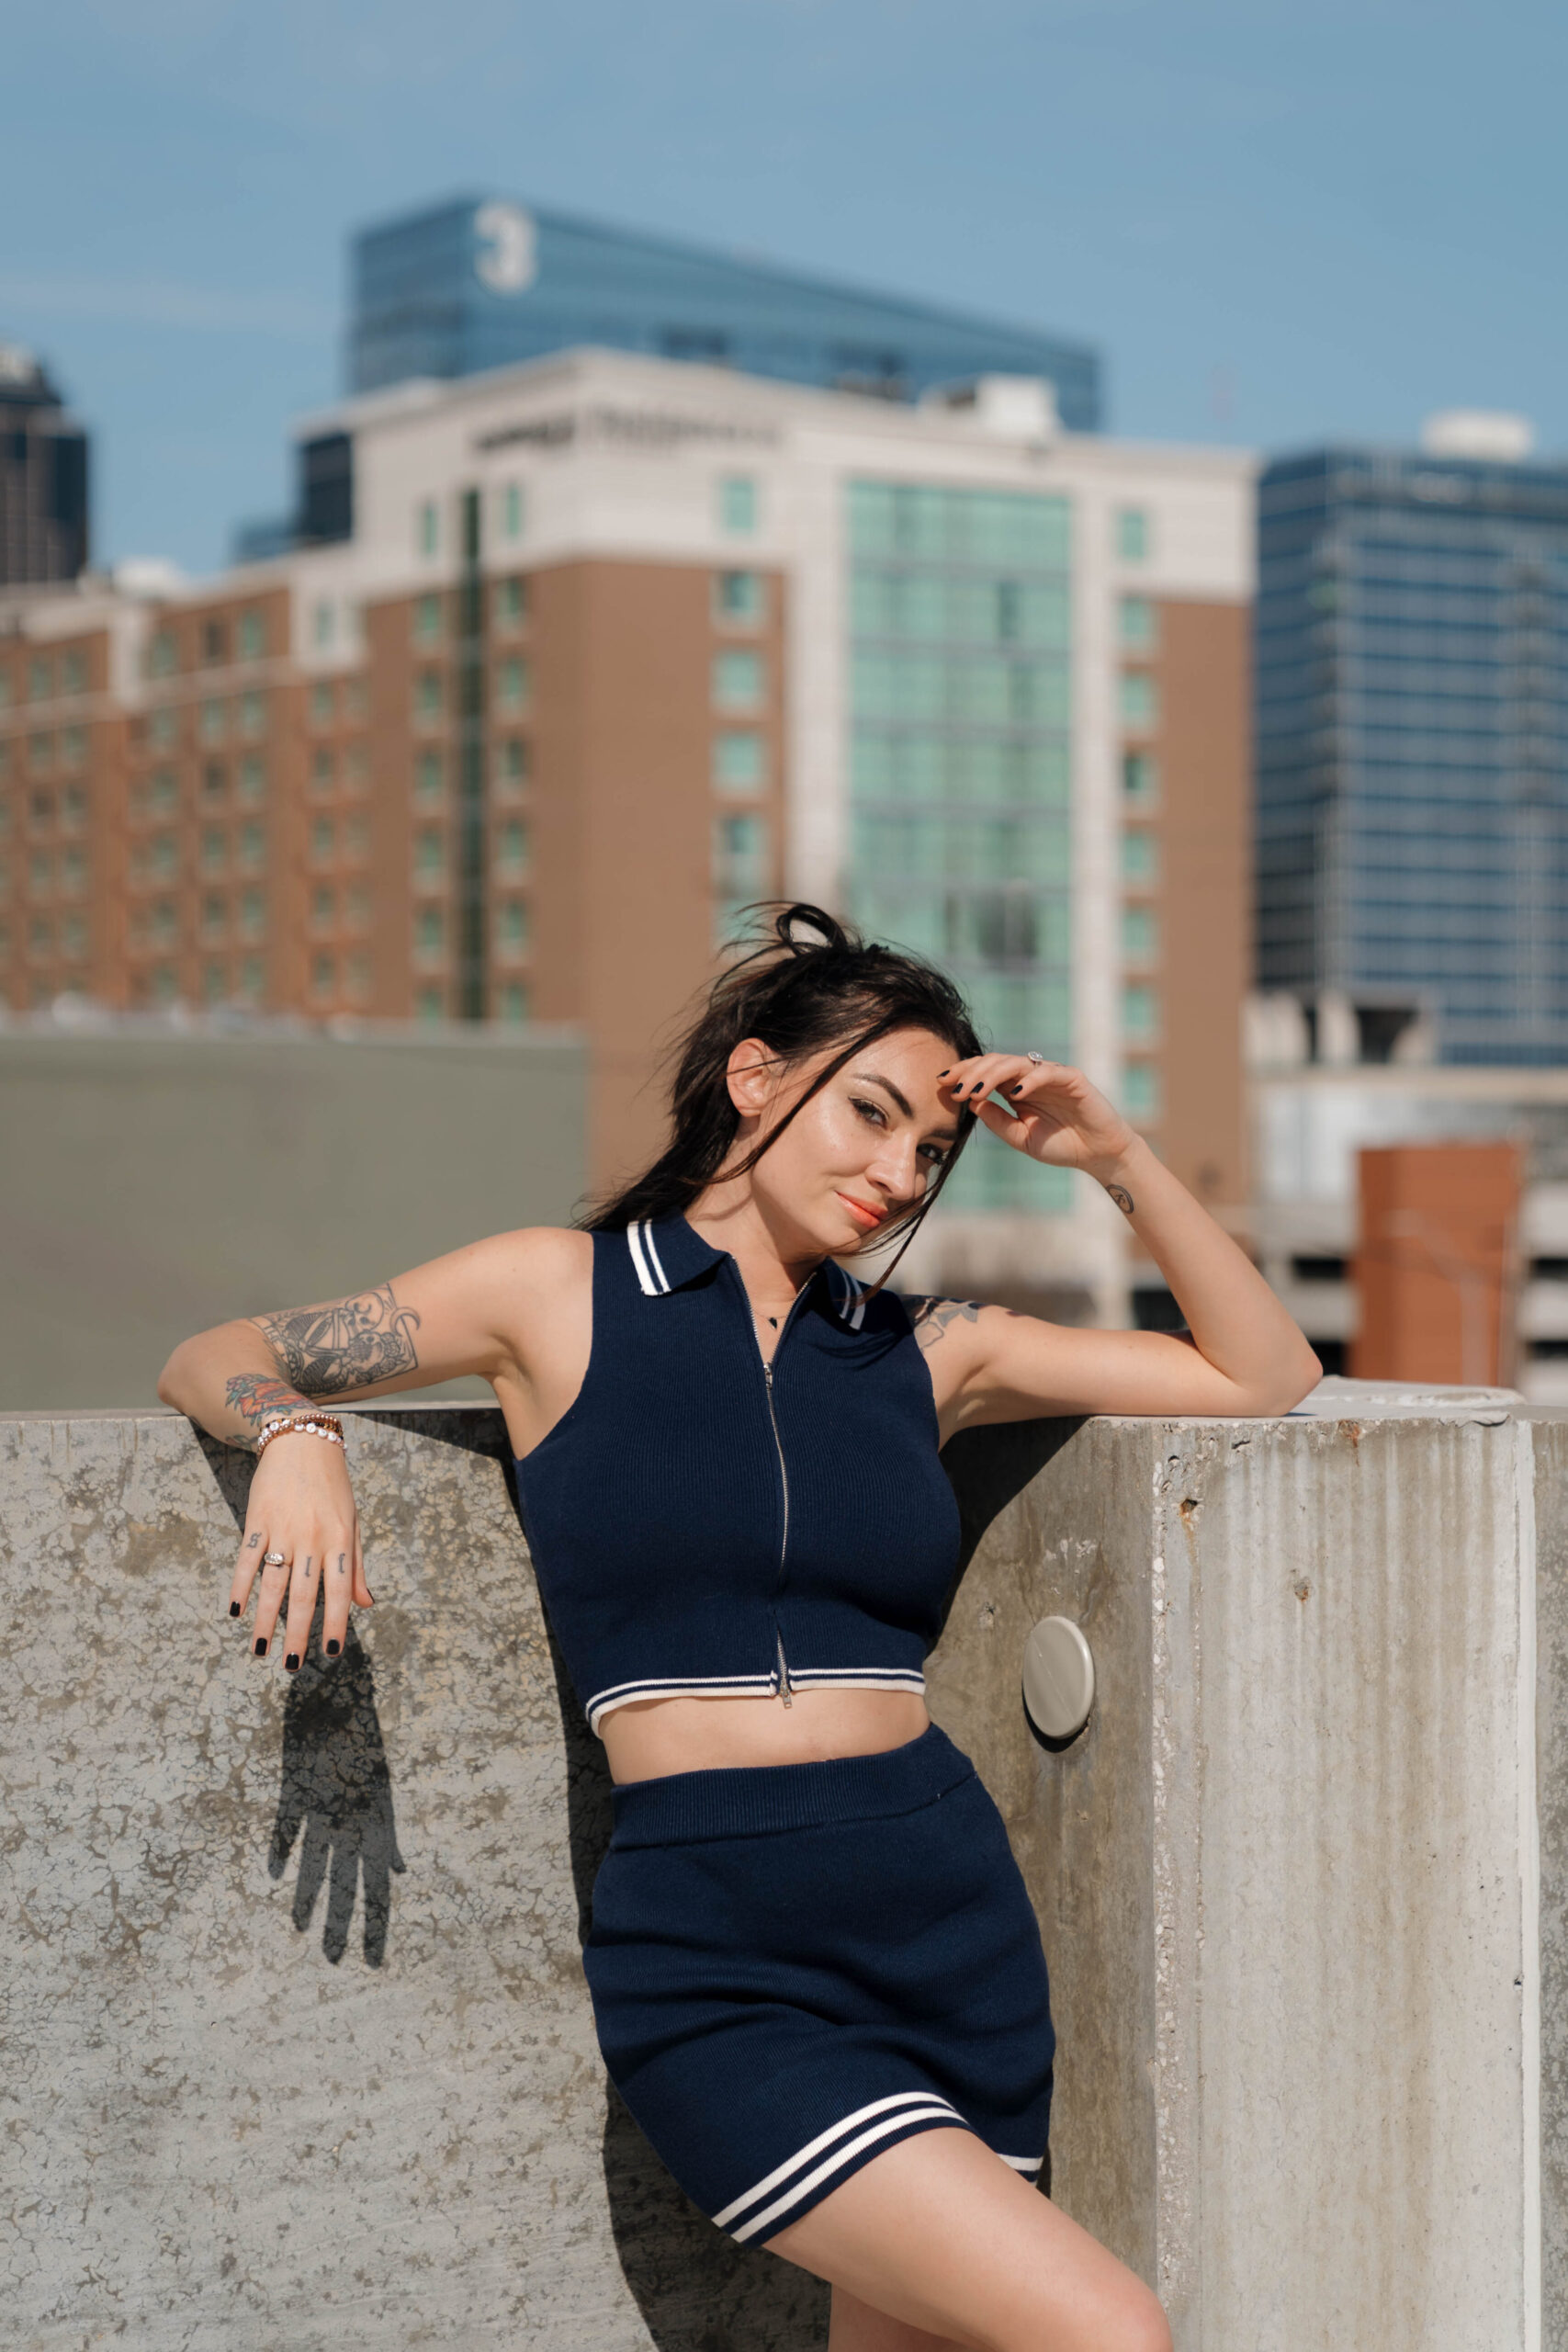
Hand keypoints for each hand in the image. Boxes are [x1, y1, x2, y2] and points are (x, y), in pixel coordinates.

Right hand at [229, 1430, 371, 1671]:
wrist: (302, 1442)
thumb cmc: (333, 1488)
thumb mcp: (352, 1523)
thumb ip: (356, 1566)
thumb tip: (366, 1605)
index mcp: (339, 1540)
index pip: (339, 1591)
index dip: (335, 1623)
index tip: (331, 1653)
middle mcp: (312, 1538)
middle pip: (303, 1595)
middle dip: (297, 1633)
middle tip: (290, 1666)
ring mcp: (283, 1530)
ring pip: (272, 1584)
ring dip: (265, 1620)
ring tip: (261, 1651)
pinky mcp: (258, 1520)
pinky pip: (247, 1559)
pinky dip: (240, 1586)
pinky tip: (235, 1612)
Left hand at [938, 1054, 1138, 1186]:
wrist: (1097, 1155)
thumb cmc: (1061, 1145)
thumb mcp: (1021, 1138)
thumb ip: (997, 1121)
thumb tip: (970, 1103)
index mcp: (1016, 1088)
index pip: (985, 1072)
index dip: (963, 1073)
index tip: (941, 1083)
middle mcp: (1031, 1077)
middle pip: (995, 1062)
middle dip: (971, 1072)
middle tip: (953, 1088)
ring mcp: (1051, 1074)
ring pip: (1016, 1063)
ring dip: (993, 1074)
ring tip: (976, 1090)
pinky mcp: (1072, 1078)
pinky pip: (1047, 1072)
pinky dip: (1029, 1080)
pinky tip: (1013, 1093)